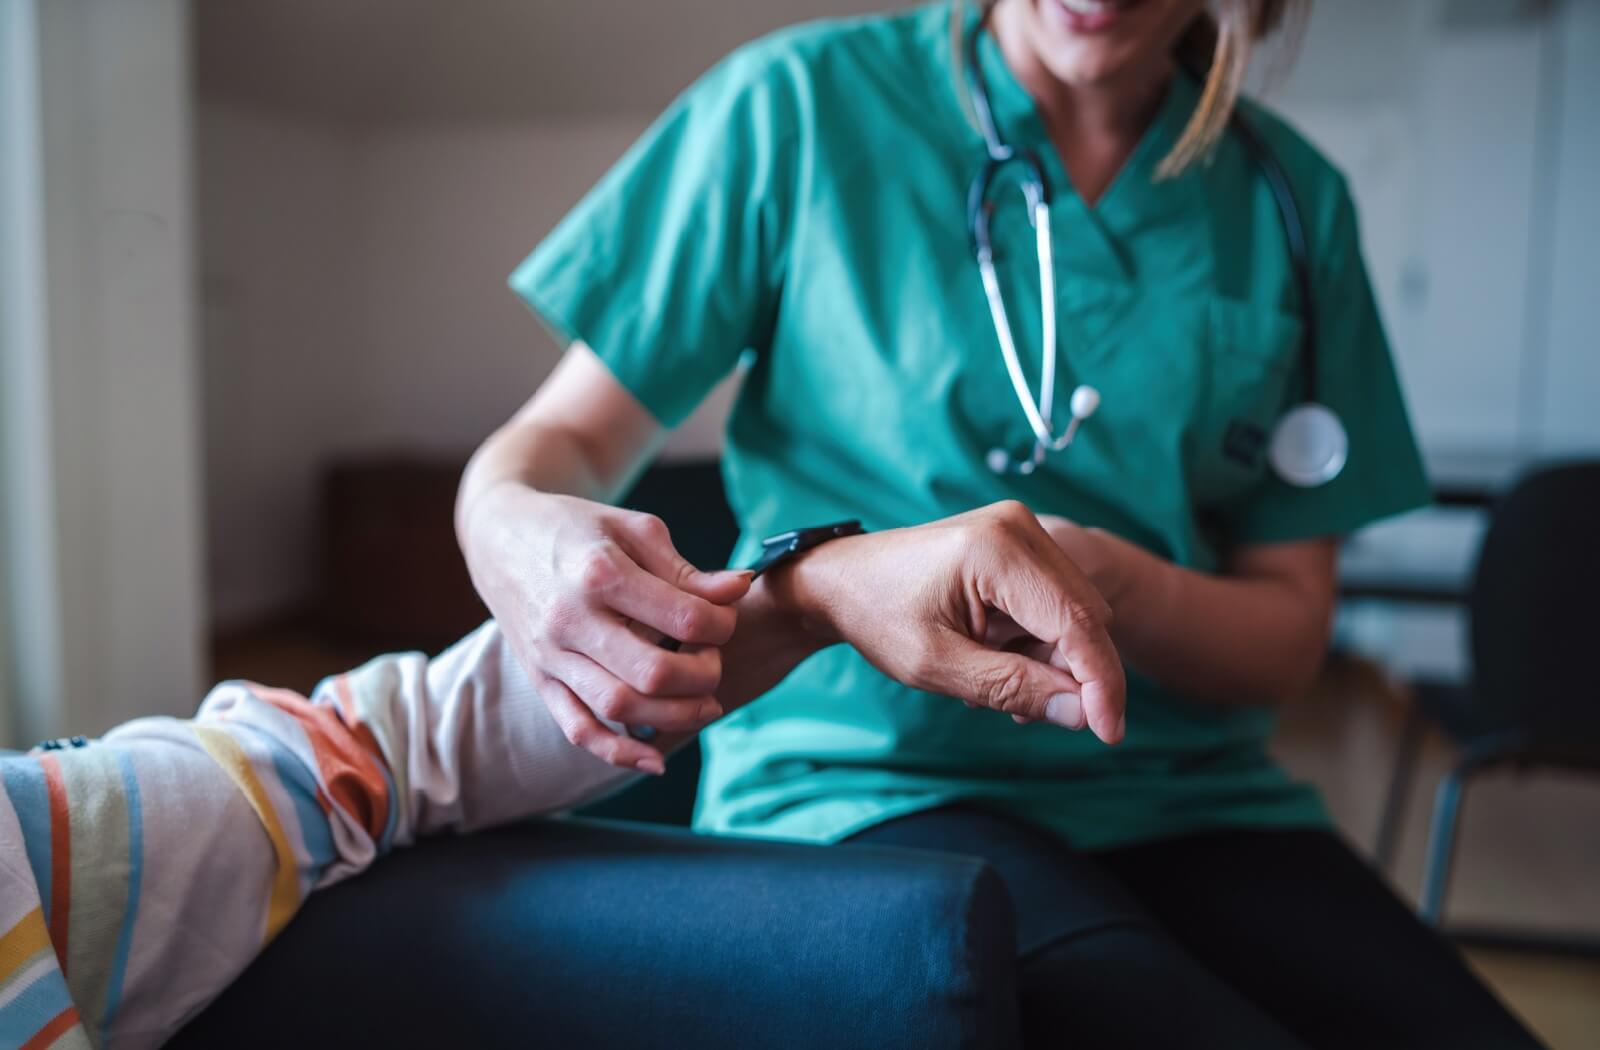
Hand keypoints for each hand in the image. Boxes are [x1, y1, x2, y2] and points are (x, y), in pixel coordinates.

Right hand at [460, 482, 751, 771]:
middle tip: (713, 661)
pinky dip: (618, 753)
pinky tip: (656, 760)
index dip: (721, 624)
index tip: (725, 618)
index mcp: (601, 572)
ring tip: (705, 704)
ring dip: (674, 716)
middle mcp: (571, 619)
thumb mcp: (633, 531)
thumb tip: (740, 588)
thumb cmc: (577, 528)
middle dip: (703, 675)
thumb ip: (686, 570)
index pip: (682, 617)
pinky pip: (578, 729)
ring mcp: (551, 655)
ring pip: (618, 707)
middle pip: (652, 672)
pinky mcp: (540, 680)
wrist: (501, 537)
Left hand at [771, 502, 1125, 742]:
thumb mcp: (937, 666)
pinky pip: (1054, 602)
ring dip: (1051, 658)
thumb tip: (1081, 715)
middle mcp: (1019, 527)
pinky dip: (1037, 640)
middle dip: (1072, 673)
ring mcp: (1020, 530)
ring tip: (991, 678)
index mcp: (998, 549)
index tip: (1110, 734)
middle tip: (1022, 710)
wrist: (843, 579)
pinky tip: (996, 656)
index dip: (1101, 683)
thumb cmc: (878, 617)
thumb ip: (1012, 687)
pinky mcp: (1018, 542)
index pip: (1078, 622)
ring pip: (1075, 613)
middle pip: (1085, 616)